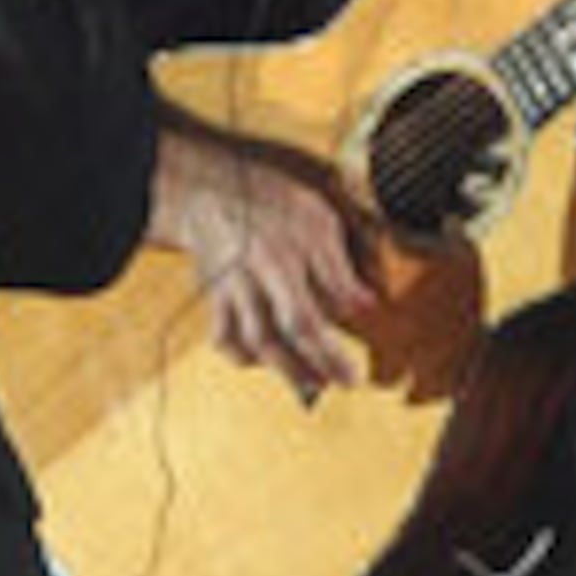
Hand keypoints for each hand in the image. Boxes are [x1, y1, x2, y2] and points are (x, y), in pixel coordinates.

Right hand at [151, 127, 378, 392]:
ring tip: (312, 382)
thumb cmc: (269, 201)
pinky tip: (264, 361)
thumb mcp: (316, 219)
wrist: (210, 191)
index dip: (328, 354)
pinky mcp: (215, 295)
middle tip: (340, 384)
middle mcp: (251, 282)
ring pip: (250, 343)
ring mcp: (230, 291)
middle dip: (310, 369)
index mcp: (279, 261)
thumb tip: (365, 305)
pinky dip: (241, 355)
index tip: (351, 374)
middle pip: (276, 340)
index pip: (305, 321)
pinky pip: (222, 335)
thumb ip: (339, 267)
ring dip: (281, 369)